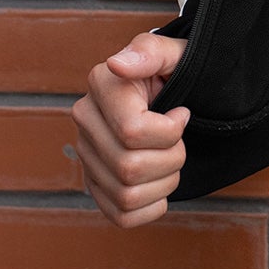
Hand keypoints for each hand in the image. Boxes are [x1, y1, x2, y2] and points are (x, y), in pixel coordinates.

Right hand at [73, 31, 189, 226]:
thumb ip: (151, 52)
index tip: (182, 114)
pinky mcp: (95, 183)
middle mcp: (86, 121)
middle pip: (130, 168)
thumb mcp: (173, 53)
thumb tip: (118, 64)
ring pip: (126, 196)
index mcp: (102, 85)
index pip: (133, 132)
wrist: (172, 91)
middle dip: (171, 158)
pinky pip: (121, 216)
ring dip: (164, 183)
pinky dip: (151, 207)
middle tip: (180, 140)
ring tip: (171, 158)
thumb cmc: (175, 71)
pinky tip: (161, 182)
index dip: (170, 132)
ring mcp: (87, 155)